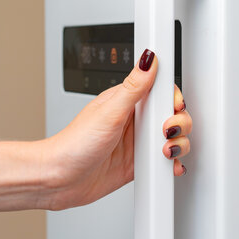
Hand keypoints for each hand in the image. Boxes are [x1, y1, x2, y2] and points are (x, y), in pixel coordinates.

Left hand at [39, 49, 191, 210]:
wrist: (59, 179)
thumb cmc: (74, 144)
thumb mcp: (109, 112)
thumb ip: (133, 86)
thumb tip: (148, 59)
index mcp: (127, 101)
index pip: (160, 91)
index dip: (172, 98)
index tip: (175, 106)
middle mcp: (134, 120)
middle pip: (172, 114)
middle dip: (179, 123)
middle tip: (166, 131)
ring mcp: (138, 142)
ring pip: (172, 137)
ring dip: (177, 144)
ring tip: (165, 150)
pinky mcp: (139, 162)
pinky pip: (165, 160)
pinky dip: (172, 163)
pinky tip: (168, 165)